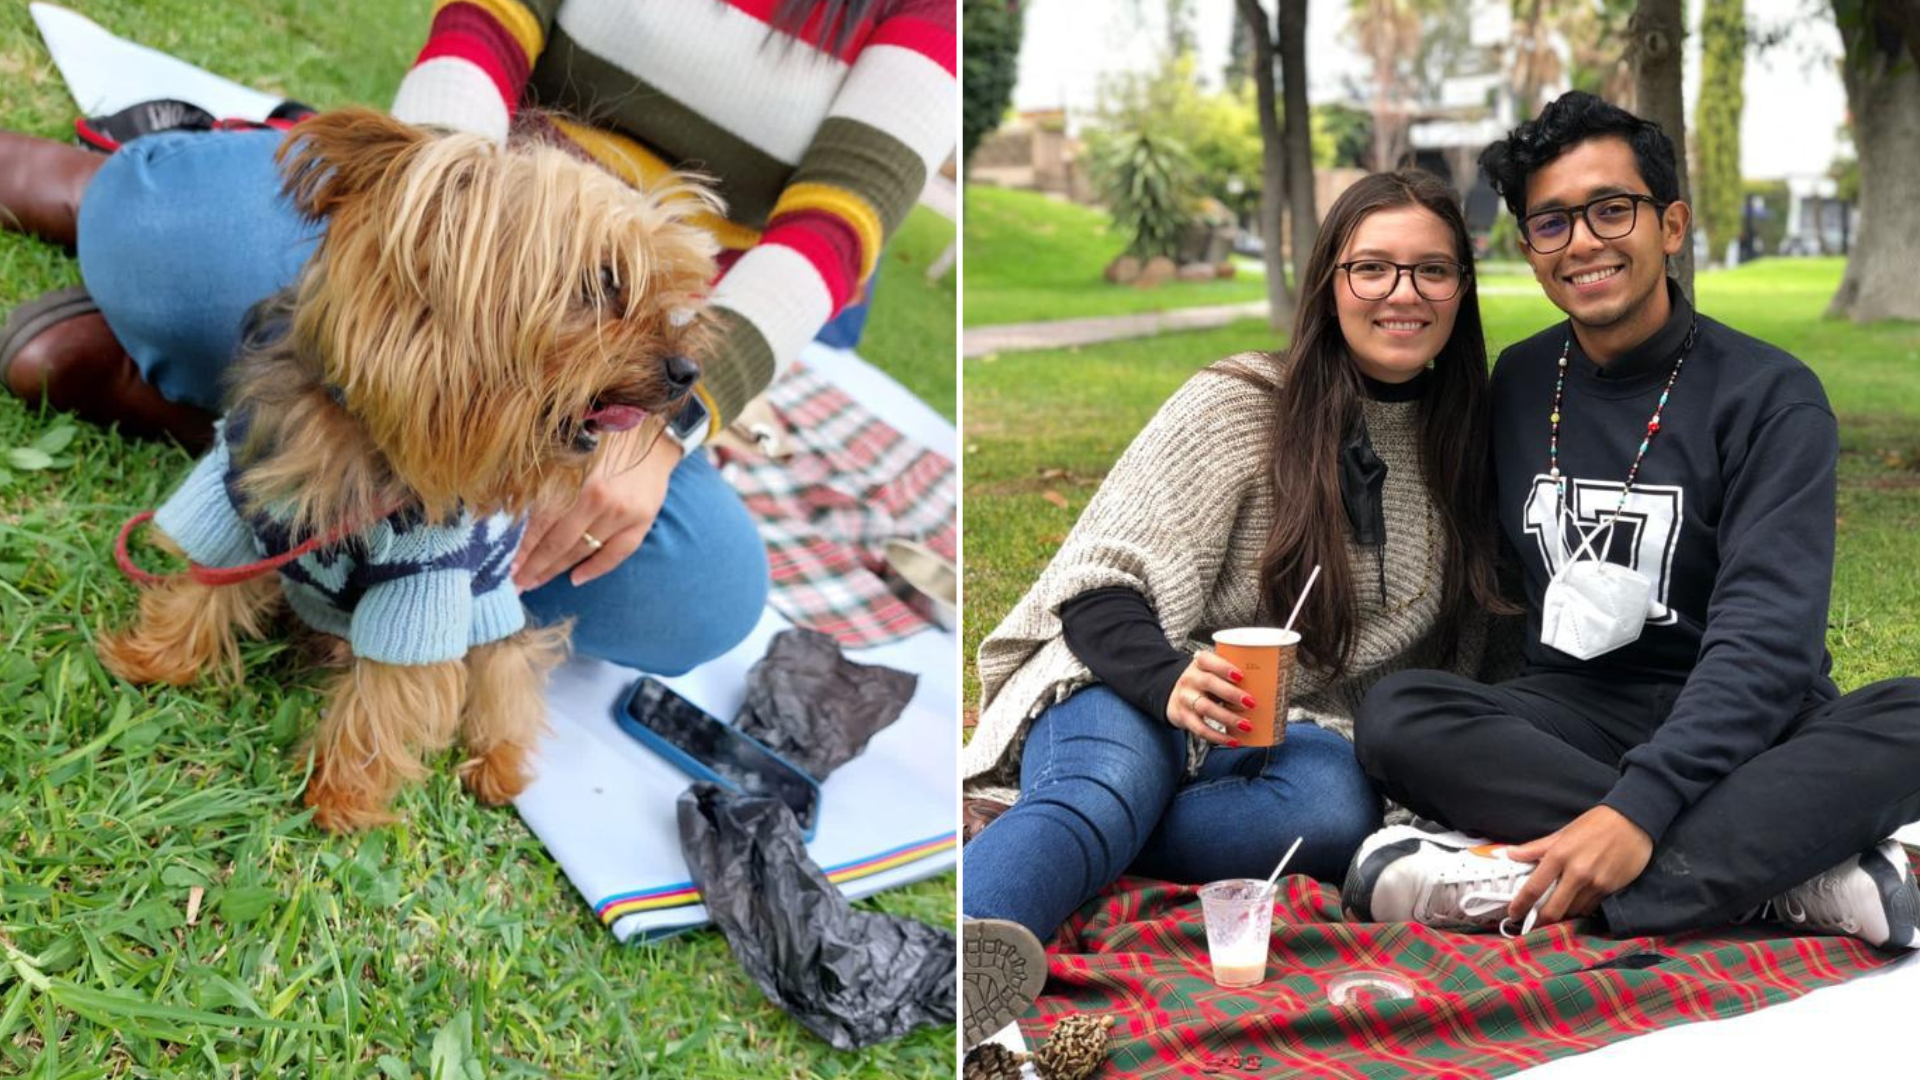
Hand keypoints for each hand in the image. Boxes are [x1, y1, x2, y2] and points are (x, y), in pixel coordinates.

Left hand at [513, 428, 681, 590]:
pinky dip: (596, 568)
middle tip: (516, 584)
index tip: (506, 566)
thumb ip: (544, 478)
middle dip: (534, 566)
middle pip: (559, 543)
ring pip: (583, 551)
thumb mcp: (566, 448)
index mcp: (575, 479)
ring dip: (556, 570)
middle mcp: (599, 500)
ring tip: (536, 582)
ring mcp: (623, 513)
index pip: (541, 523)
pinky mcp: (642, 520)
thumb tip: (512, 509)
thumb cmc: (601, 432)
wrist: (652, 428)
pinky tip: (576, 579)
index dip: (522, 548)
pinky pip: (617, 553)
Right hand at [1165, 651, 1257, 746]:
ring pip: (1205, 707)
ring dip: (1228, 717)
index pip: (1208, 660)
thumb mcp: (1211, 671)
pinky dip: (1218, 736)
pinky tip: (1234, 741)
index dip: (1224, 667)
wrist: (1174, 696)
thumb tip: (1270, 684)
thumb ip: (1231, 674)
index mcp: (1199, 664)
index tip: (1241, 676)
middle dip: (1231, 693)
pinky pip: (1200, 729)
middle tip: (1251, 702)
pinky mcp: (1184, 717)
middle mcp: (1190, 679)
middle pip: (1208, 683)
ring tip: (1247, 725)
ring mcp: (1185, 698)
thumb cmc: (1203, 683)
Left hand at [1505, 805, 1653, 926]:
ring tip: (1557, 910)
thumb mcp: (1562, 833)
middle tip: (1534, 922)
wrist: (1632, 821)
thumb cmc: (1595, 824)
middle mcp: (1576, 872)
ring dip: (1563, 914)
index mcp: (1559, 855)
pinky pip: (1591, 908)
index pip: (1534, 887)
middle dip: (1541, 920)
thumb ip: (1536, 848)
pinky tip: (1577, 903)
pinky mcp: (1611, 889)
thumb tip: (1511, 854)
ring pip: (1573, 912)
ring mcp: (1595, 883)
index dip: (1520, 905)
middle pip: (1553, 909)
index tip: (1513, 913)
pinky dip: (1581, 909)